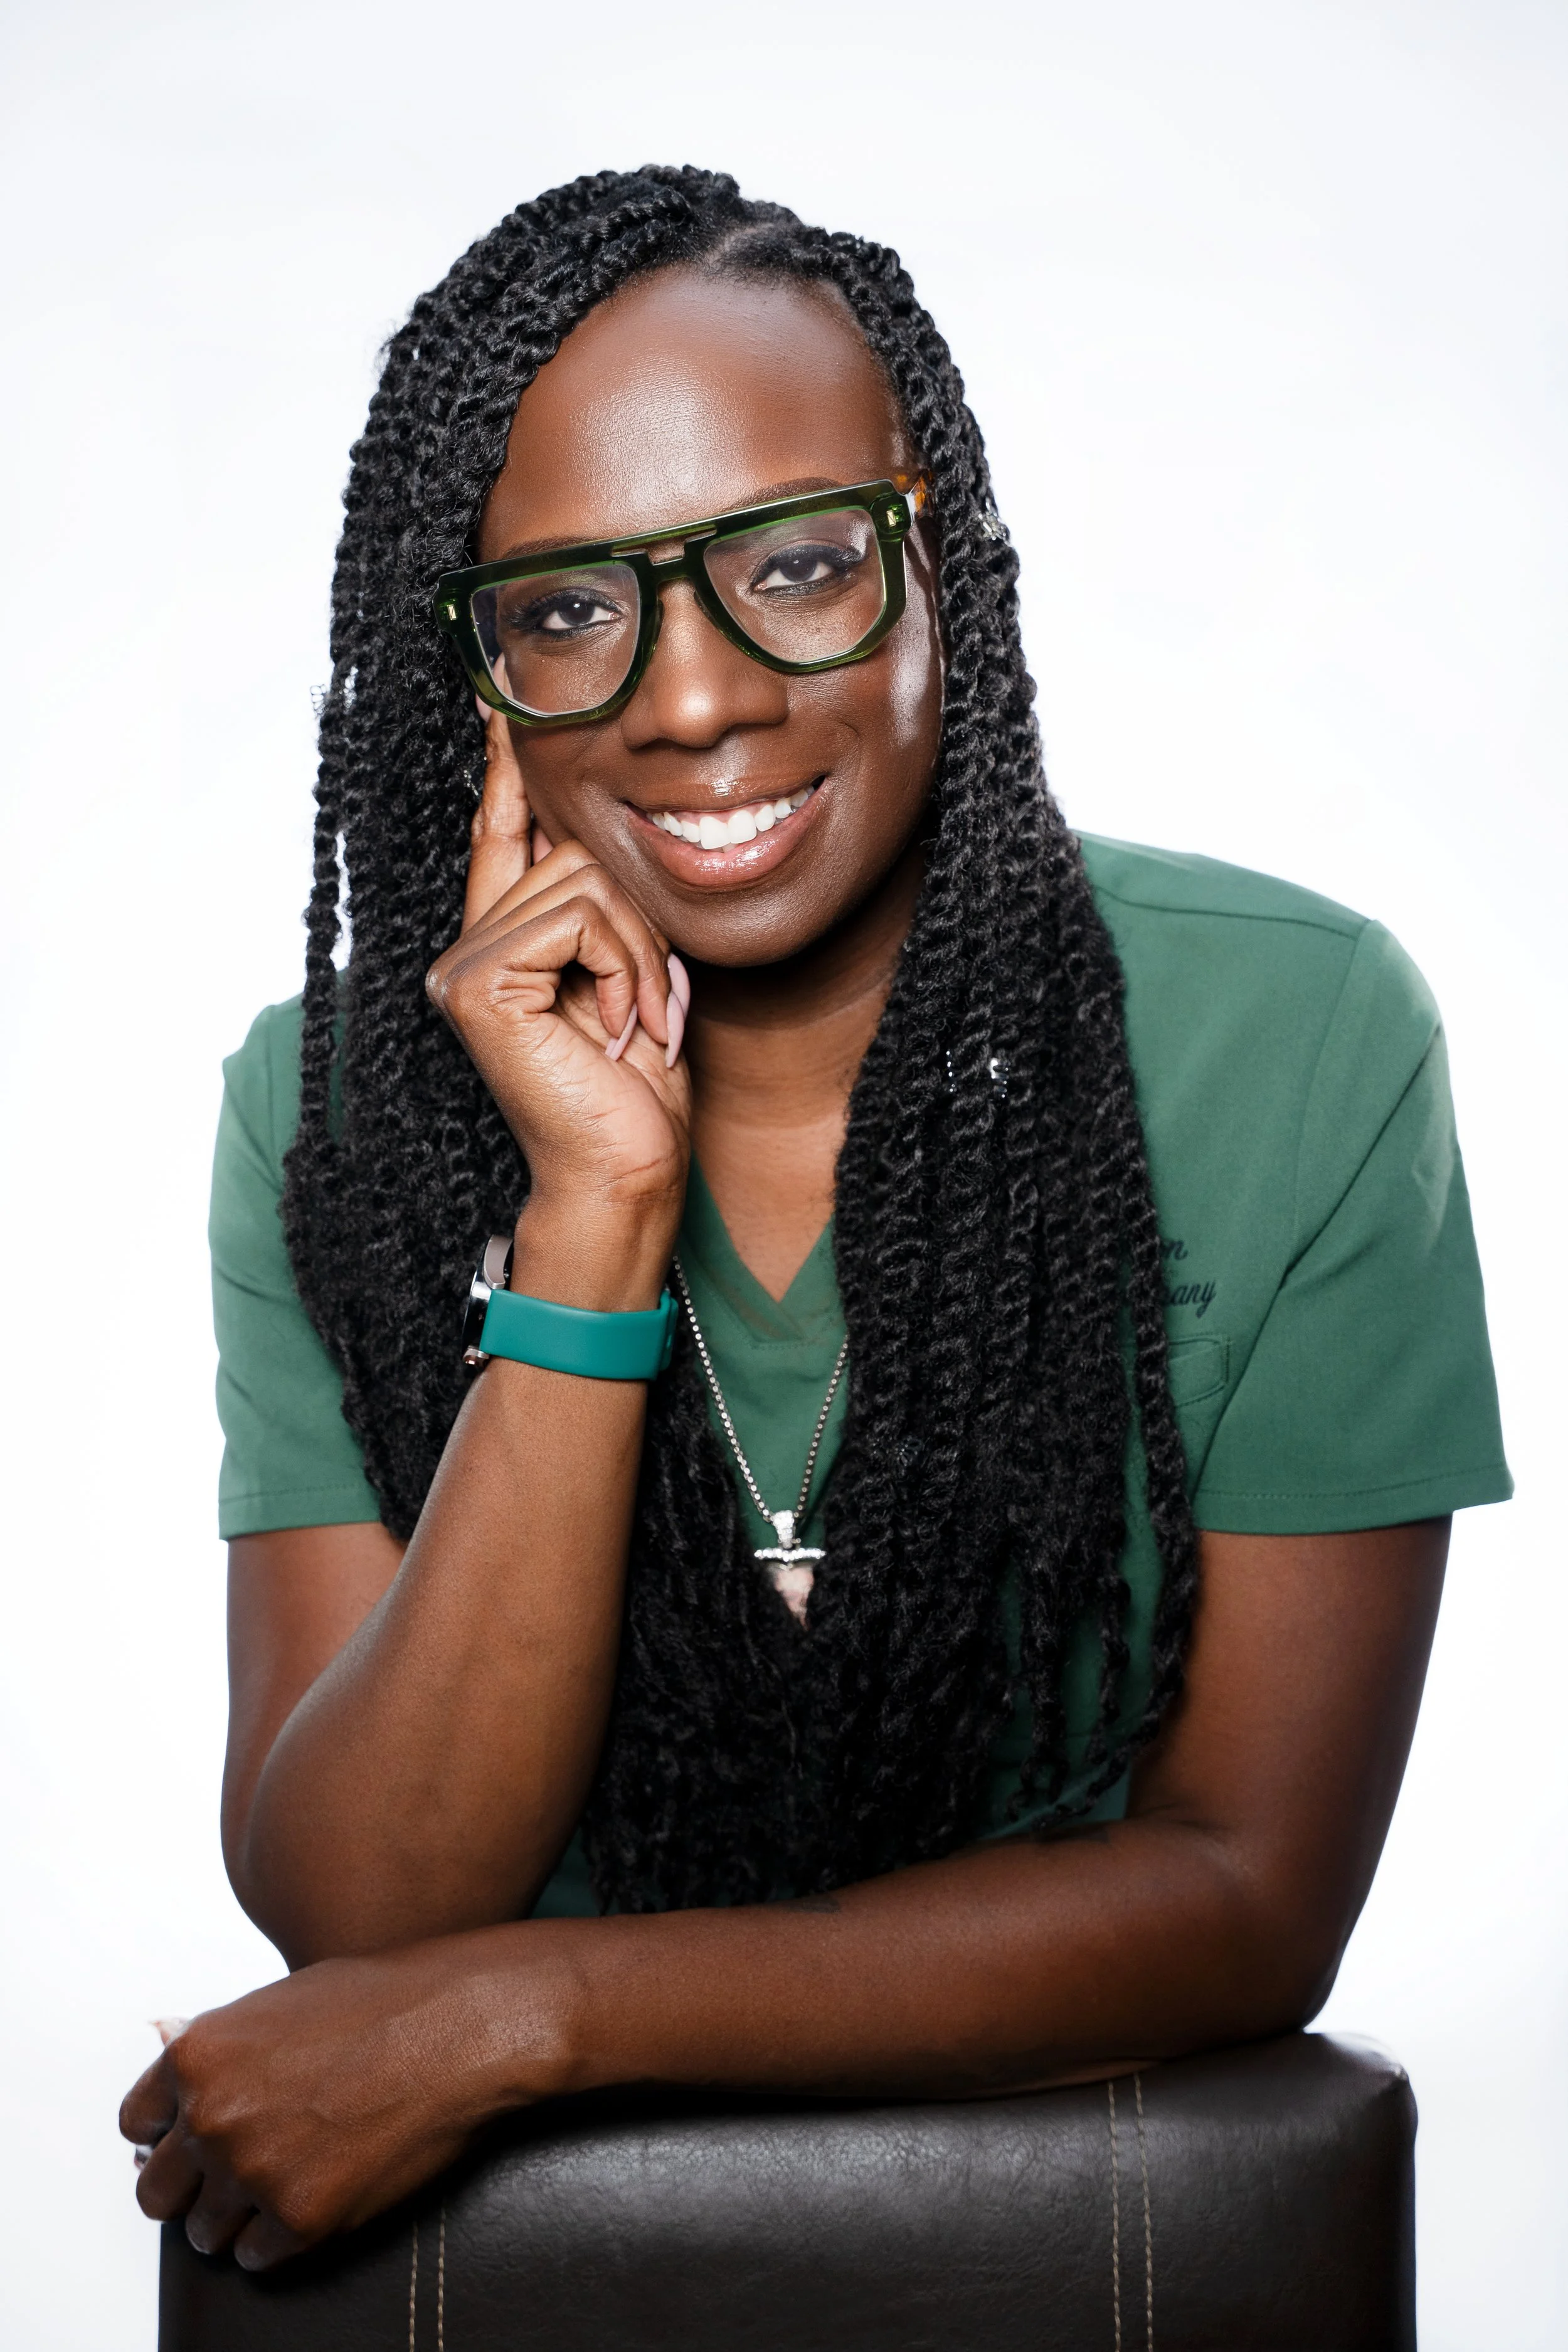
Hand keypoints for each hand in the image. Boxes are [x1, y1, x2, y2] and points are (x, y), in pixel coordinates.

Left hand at [120, 1933, 558, 2268]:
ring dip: (237, 2214)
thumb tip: (184, 2093)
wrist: (459, 2025)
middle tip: (234, 2172)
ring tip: (287, 2179)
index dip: (168, 2132)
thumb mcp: (279, 2003)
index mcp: (197, 2057)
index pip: (135, 2126)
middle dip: (192, 2184)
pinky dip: (279, 2236)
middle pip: (156, 2192)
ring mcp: (253, 2173)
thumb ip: (221, 2050)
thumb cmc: (383, 2001)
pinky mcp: (300, 2220)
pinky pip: (257, 2256)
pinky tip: (317, 2194)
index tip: (193, 2139)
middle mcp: (211, 2119)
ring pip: (204, 2232)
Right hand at [426, 711, 691, 1238]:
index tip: (505, 696)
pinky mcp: (480, 984)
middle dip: (638, 918)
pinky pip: (581, 918)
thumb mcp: (632, 973)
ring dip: (640, 949)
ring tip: (639, 1020)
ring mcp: (462, 966)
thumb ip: (604, 906)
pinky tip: (621, 1027)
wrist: (629, 1171)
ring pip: (584, 877)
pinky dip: (625, 967)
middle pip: (571, 847)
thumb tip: (602, 818)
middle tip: (654, 999)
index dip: (506, 765)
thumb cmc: (639, 1089)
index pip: (503, 831)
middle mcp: (464, 948)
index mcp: (496, 943)